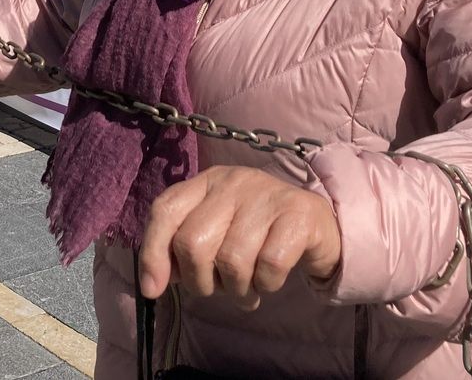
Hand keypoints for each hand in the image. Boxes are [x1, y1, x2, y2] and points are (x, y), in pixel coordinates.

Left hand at [138, 166, 340, 309]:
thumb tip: (152, 283)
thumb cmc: (257, 234)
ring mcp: (267, 194)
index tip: (153, 289)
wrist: (319, 226)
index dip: (152, 252)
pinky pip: (269, 266)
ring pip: (231, 260)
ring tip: (248, 287)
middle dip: (201, 282)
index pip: (165, 210)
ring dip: (237, 290)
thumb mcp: (216, 233)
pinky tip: (269, 281)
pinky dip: (267, 285)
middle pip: (193, 243)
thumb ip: (181, 249)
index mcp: (206, 182)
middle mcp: (233, 181)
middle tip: (219, 288)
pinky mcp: (299, 214)